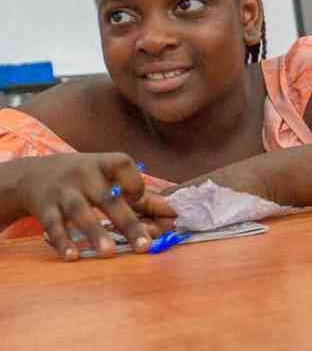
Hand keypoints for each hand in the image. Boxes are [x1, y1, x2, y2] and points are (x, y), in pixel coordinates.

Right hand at [16, 153, 175, 260]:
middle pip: (106, 198)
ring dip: (94, 232)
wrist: (31, 175)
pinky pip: (53, 225)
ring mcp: (62, 191)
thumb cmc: (83, 177)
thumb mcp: (105, 175)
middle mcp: (83, 174)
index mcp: (102, 163)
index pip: (122, 165)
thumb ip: (137, 193)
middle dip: (126, 222)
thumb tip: (172, 211)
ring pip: (79, 212)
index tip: (140, 199)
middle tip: (144, 246)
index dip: (134, 181)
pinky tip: (73, 256)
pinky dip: (62, 241)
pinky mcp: (44, 208)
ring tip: (109, 253)